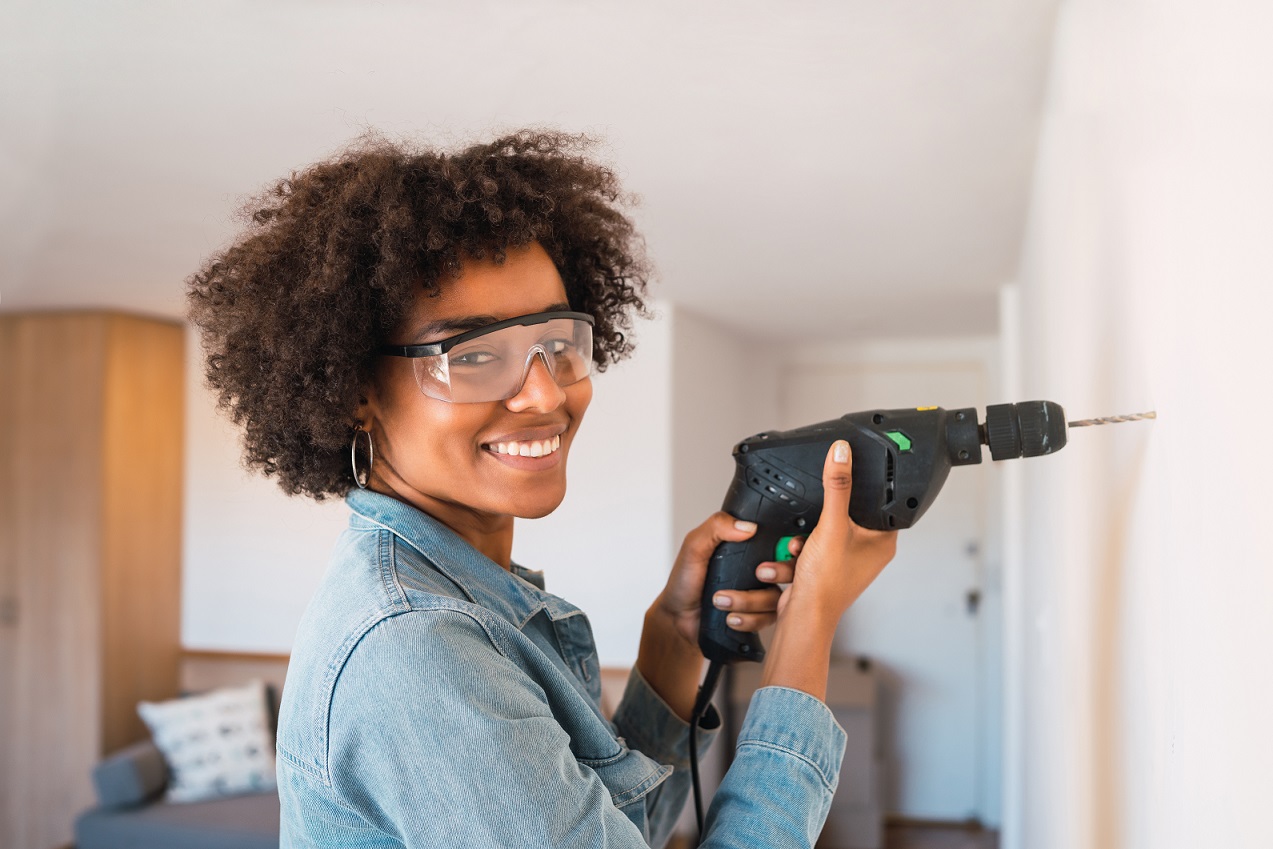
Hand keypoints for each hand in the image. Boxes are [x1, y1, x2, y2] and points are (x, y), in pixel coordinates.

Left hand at [650, 512, 787, 646]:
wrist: (678, 618)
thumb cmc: (685, 581)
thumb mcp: (694, 547)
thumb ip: (716, 528)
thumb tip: (747, 526)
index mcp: (748, 548)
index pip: (782, 540)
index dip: (794, 543)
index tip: (791, 547)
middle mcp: (759, 569)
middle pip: (789, 569)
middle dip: (777, 572)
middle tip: (758, 574)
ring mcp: (760, 594)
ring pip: (775, 598)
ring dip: (748, 602)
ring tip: (721, 601)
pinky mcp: (758, 616)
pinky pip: (768, 618)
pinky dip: (748, 619)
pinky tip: (730, 618)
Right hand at [758, 439, 898, 697]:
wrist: (802, 619)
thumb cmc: (827, 584)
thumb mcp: (831, 525)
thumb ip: (837, 486)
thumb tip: (842, 454)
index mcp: (882, 542)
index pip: (880, 504)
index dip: (861, 492)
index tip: (846, 483)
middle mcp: (868, 552)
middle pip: (843, 517)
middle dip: (819, 521)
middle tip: (815, 528)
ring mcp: (845, 563)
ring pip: (822, 533)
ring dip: (803, 539)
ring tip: (800, 550)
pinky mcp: (824, 572)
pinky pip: (809, 550)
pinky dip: (796, 553)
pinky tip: (790, 560)